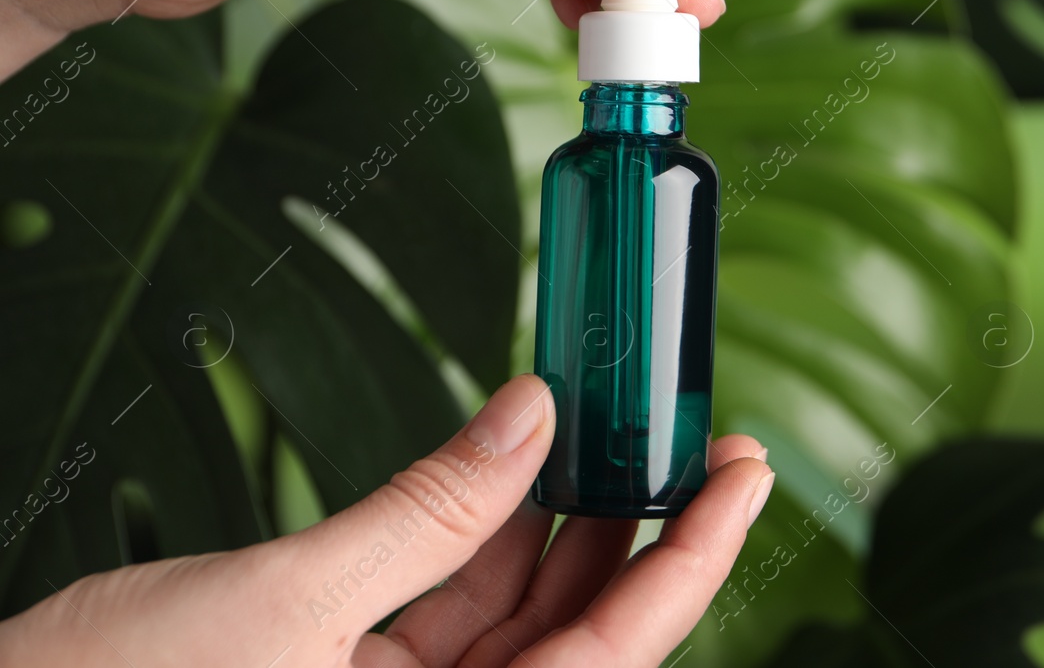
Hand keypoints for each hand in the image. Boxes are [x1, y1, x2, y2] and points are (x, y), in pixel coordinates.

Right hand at [0, 375, 774, 666]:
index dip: (694, 556)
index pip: (616, 652)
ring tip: (607, 420)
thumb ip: (424, 512)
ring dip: (561, 517)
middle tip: (689, 428)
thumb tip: (534, 414)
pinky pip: (451, 602)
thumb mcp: (282, 601)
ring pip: (520, 610)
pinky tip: (512, 458)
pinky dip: (481, 529)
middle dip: (638, 527)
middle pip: (583, 630)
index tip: (744, 469)